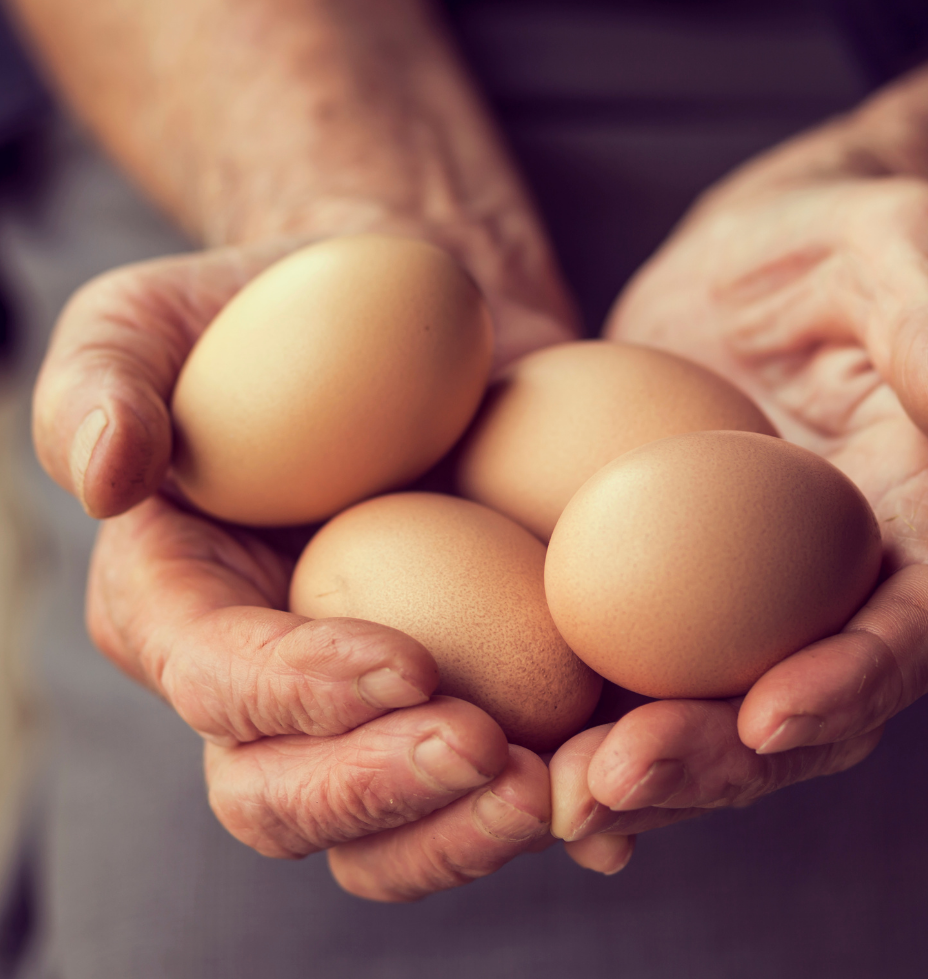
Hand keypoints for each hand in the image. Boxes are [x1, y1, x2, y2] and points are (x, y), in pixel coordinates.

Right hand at [33, 233, 573, 898]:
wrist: (412, 316)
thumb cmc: (272, 310)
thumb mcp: (155, 316)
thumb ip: (102, 379)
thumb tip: (105, 474)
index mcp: (179, 607)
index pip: (216, 682)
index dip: (296, 693)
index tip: (409, 664)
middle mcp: (263, 682)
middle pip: (287, 798)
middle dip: (382, 793)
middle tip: (491, 755)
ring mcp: (367, 701)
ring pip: (391, 827)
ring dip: (470, 830)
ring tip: (563, 790)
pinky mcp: (465, 685)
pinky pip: (491, 779)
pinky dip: (552, 803)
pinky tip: (612, 796)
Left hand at [550, 149, 927, 872]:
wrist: (763, 255)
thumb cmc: (849, 239)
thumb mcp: (907, 244)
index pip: (923, 624)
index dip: (859, 681)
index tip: (773, 714)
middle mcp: (847, 583)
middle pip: (807, 708)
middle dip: (719, 759)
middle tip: (616, 780)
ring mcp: (756, 596)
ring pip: (715, 714)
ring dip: (644, 771)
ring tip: (553, 797)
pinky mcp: (673, 584)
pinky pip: (640, 667)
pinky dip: (591, 723)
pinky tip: (521, 758)